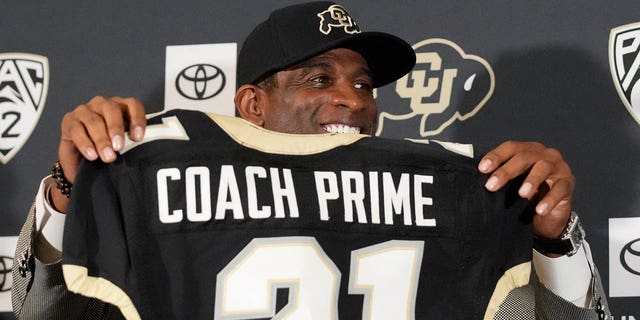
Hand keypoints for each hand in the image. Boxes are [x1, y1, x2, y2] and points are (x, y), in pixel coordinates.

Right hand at [50, 96, 146, 212]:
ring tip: (108, 156)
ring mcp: (85, 111)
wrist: (81, 162)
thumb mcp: (122, 146)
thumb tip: (145, 154)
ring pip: (94, 120)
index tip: (138, 137)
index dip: (137, 119)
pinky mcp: (69, 121)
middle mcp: (103, 105)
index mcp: (121, 107)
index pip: (133, 105)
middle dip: (116, 128)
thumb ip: (132, 144)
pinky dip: (85, 144)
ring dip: (102, 140)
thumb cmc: (107, 150)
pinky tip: (92, 155)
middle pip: (111, 109)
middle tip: (119, 147)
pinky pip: (77, 130)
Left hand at [478, 141, 574, 239]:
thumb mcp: (512, 185)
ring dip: (531, 180)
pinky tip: (540, 209)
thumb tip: (475, 179)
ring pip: (544, 168)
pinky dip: (549, 200)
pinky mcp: (568, 184)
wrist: (548, 216)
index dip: (496, 156)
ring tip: (522, 194)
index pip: (510, 148)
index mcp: (527, 151)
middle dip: (507, 171)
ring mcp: (558, 168)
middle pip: (525, 157)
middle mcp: (544, 155)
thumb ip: (499, 177)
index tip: (482, 169)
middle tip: (492, 185)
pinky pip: (560, 189)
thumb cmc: (527, 195)